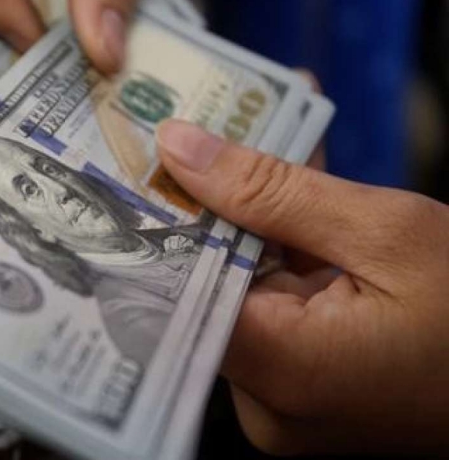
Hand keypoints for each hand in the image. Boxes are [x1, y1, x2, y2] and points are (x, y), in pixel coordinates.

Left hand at [155, 119, 448, 454]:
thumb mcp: (386, 232)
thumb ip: (271, 190)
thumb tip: (178, 147)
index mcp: (281, 372)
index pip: (174, 288)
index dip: (157, 217)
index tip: (141, 154)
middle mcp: (267, 401)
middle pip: (205, 282)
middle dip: (210, 199)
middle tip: (197, 125)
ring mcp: (284, 398)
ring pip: (239, 285)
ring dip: (250, 215)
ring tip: (255, 135)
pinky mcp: (302, 384)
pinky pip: (271, 304)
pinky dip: (281, 248)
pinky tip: (290, 184)